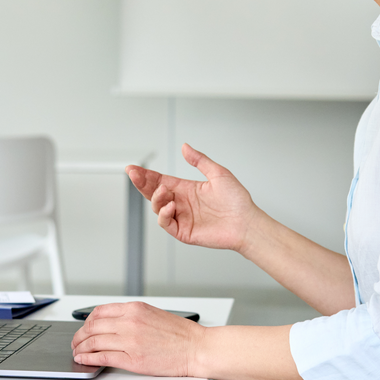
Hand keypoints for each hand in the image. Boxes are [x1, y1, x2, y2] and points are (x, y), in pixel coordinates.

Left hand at [71, 302, 204, 375]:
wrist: (196, 348)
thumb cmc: (180, 334)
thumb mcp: (152, 314)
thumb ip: (131, 316)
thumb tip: (111, 322)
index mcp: (134, 308)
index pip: (99, 311)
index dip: (86, 320)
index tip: (83, 327)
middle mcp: (130, 322)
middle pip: (93, 326)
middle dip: (79, 335)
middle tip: (76, 341)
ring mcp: (130, 340)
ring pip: (94, 341)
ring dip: (81, 347)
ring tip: (77, 351)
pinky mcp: (132, 359)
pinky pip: (103, 357)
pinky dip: (89, 358)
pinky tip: (84, 359)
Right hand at [128, 144, 258, 252]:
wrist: (246, 222)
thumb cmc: (237, 200)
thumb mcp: (218, 173)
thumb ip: (199, 160)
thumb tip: (185, 147)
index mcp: (187, 189)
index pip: (160, 180)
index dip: (146, 175)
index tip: (133, 168)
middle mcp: (182, 203)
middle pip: (154, 192)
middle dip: (142, 183)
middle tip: (134, 174)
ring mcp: (182, 217)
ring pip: (157, 207)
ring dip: (155, 197)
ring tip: (164, 190)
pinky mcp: (184, 231)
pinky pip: (166, 223)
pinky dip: (163, 214)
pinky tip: (170, 205)